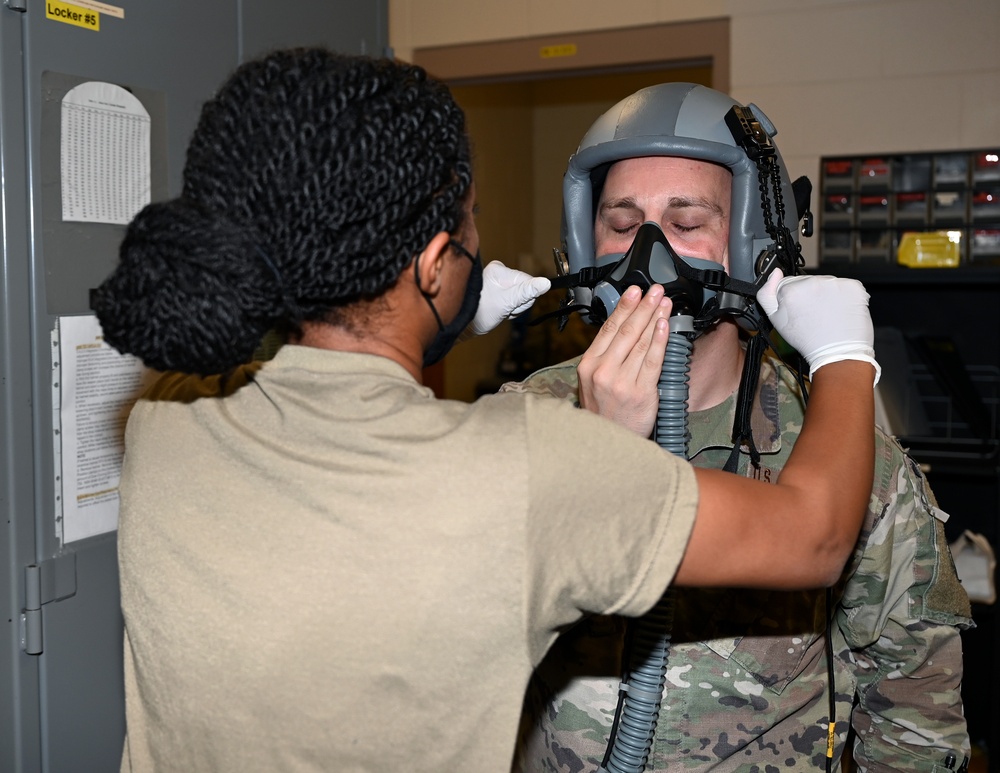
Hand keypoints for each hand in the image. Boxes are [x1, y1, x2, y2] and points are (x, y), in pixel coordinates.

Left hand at [468, 260, 551, 334]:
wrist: (464, 325)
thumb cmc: (480, 313)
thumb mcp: (506, 302)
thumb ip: (526, 292)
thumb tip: (546, 283)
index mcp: (499, 269)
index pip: (528, 281)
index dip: (524, 297)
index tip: (510, 304)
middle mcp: (499, 273)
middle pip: (526, 289)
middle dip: (517, 304)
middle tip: (504, 309)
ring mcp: (499, 282)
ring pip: (521, 297)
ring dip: (513, 307)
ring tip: (499, 310)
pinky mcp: (499, 291)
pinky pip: (514, 300)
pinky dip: (509, 309)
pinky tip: (499, 310)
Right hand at [577, 284, 671, 435]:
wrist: (608, 447)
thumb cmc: (604, 415)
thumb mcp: (593, 384)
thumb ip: (605, 359)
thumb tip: (624, 330)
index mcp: (588, 366)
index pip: (607, 330)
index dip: (622, 308)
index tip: (634, 291)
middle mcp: (602, 371)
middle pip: (624, 331)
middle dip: (642, 306)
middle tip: (654, 289)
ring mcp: (621, 382)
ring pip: (639, 342)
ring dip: (653, 318)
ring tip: (663, 302)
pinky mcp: (640, 392)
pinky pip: (652, 360)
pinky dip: (659, 340)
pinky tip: (663, 324)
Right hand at [757, 269, 879, 383]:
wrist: (837, 352)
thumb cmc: (807, 340)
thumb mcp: (775, 321)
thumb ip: (767, 295)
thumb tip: (775, 272)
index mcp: (792, 289)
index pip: (788, 283)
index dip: (792, 299)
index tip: (798, 311)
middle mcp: (813, 282)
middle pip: (808, 281)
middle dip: (809, 295)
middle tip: (813, 315)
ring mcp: (835, 283)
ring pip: (826, 283)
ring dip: (826, 295)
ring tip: (827, 314)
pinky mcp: (853, 286)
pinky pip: (844, 286)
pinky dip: (843, 296)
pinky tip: (840, 310)